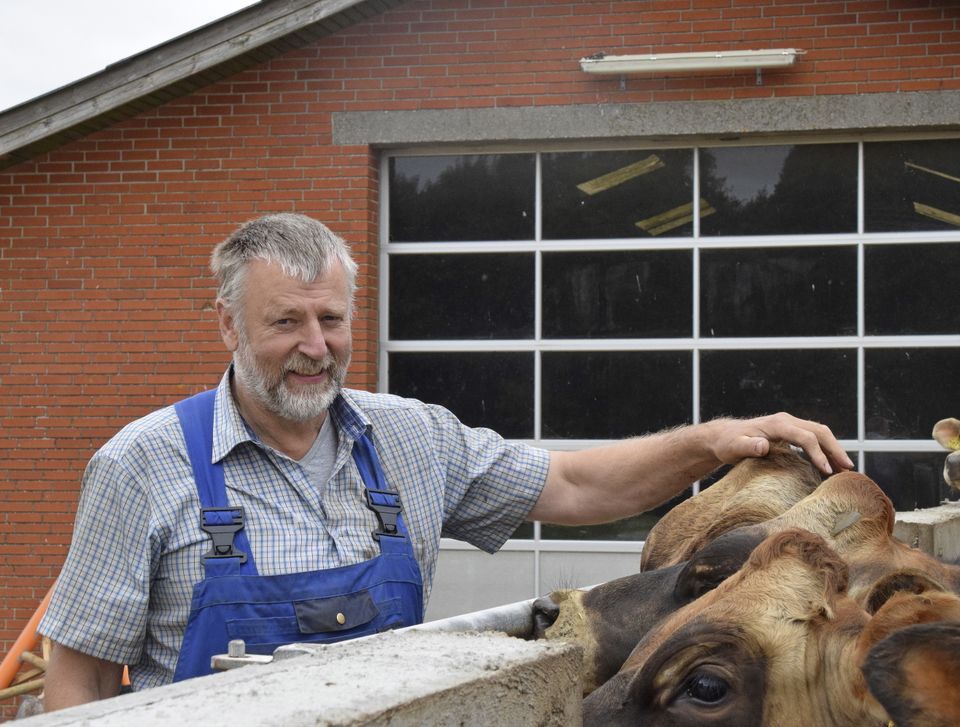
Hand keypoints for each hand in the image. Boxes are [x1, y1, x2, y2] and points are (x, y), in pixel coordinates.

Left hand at [707, 412, 853, 474]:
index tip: (826, 471)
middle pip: (819, 431)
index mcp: (777, 424)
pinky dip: (826, 450)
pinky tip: (832, 465)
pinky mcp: (791, 432)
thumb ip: (748, 447)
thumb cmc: (728, 443)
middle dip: (835, 449)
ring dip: (834, 449)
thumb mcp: (734, 447)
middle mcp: (787, 421)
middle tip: (848, 469)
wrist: (724, 437)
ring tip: (846, 469)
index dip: (817, 453)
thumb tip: (763, 445)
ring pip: (820, 433)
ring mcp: (790, 425)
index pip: (804, 437)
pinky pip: (814, 438)